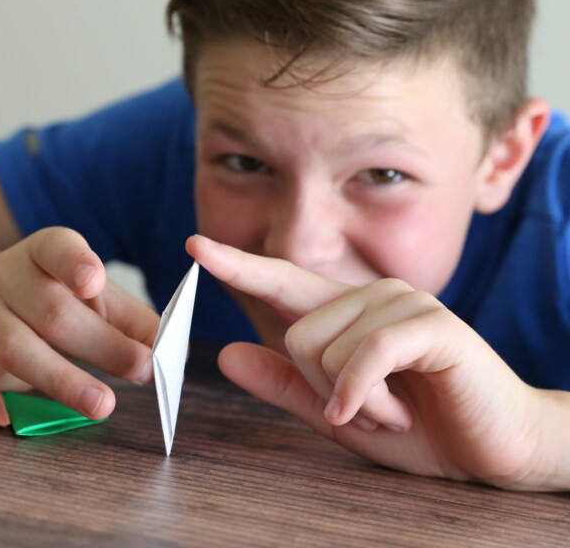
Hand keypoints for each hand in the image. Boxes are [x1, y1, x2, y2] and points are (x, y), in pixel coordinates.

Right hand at [0, 227, 158, 418]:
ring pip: (20, 347)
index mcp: (47, 252)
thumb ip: (136, 322)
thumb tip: (175, 352)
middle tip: (145, 369)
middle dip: (105, 345)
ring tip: (104, 404)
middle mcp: (8, 275)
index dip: (76, 264)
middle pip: (54, 311)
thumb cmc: (58, 298)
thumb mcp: (99, 301)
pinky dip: (10, 389)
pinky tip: (41, 407)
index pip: (59, 248)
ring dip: (66, 380)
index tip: (95, 282)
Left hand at [187, 234, 554, 489]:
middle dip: (324, 388)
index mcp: (347, 313)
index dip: (238, 265)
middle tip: (369, 407)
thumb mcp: (334, 411)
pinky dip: (364, 395)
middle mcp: (371, 295)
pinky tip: (387, 417)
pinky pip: (368, 355)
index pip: (282, 282)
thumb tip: (226, 355)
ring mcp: (403, 303)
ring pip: (328, 347)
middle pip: (298, 334)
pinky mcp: (431, 325)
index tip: (197, 244)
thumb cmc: (416, 425)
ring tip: (396, 408)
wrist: (492, 445)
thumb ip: (284, 384)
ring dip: (355, 399)